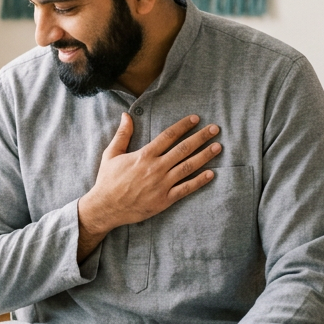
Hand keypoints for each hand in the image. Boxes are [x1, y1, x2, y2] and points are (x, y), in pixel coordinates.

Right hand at [77, 113, 221, 260]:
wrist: (106, 208)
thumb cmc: (107, 181)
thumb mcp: (111, 154)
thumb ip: (122, 134)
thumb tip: (126, 115)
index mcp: (144, 155)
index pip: (168, 136)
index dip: (183, 126)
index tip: (196, 119)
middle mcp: (155, 168)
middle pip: (183, 149)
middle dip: (201, 137)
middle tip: (214, 129)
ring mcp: (161, 184)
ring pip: (188, 167)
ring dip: (204, 156)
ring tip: (218, 147)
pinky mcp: (164, 200)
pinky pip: (185, 189)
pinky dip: (199, 181)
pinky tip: (211, 174)